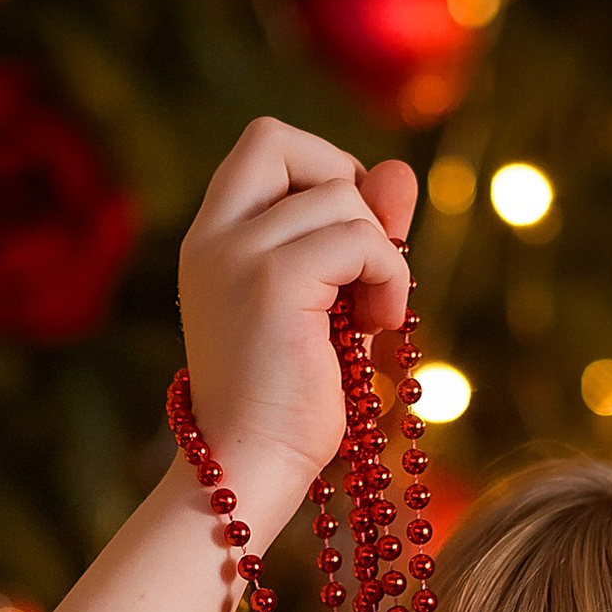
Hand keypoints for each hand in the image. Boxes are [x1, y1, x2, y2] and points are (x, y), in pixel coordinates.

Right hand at [176, 117, 416, 524]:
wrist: (252, 469)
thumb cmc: (290, 401)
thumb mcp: (330, 302)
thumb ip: (361, 232)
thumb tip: (399, 170)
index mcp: (212, 238)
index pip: (265, 143)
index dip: (321, 166)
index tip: (348, 235)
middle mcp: (213, 236)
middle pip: (285, 142)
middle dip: (347, 192)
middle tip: (362, 266)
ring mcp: (236, 254)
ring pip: (340, 196)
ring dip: (380, 251)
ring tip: (374, 318)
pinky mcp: (272, 281)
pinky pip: (360, 240)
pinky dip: (388, 276)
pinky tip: (379, 328)